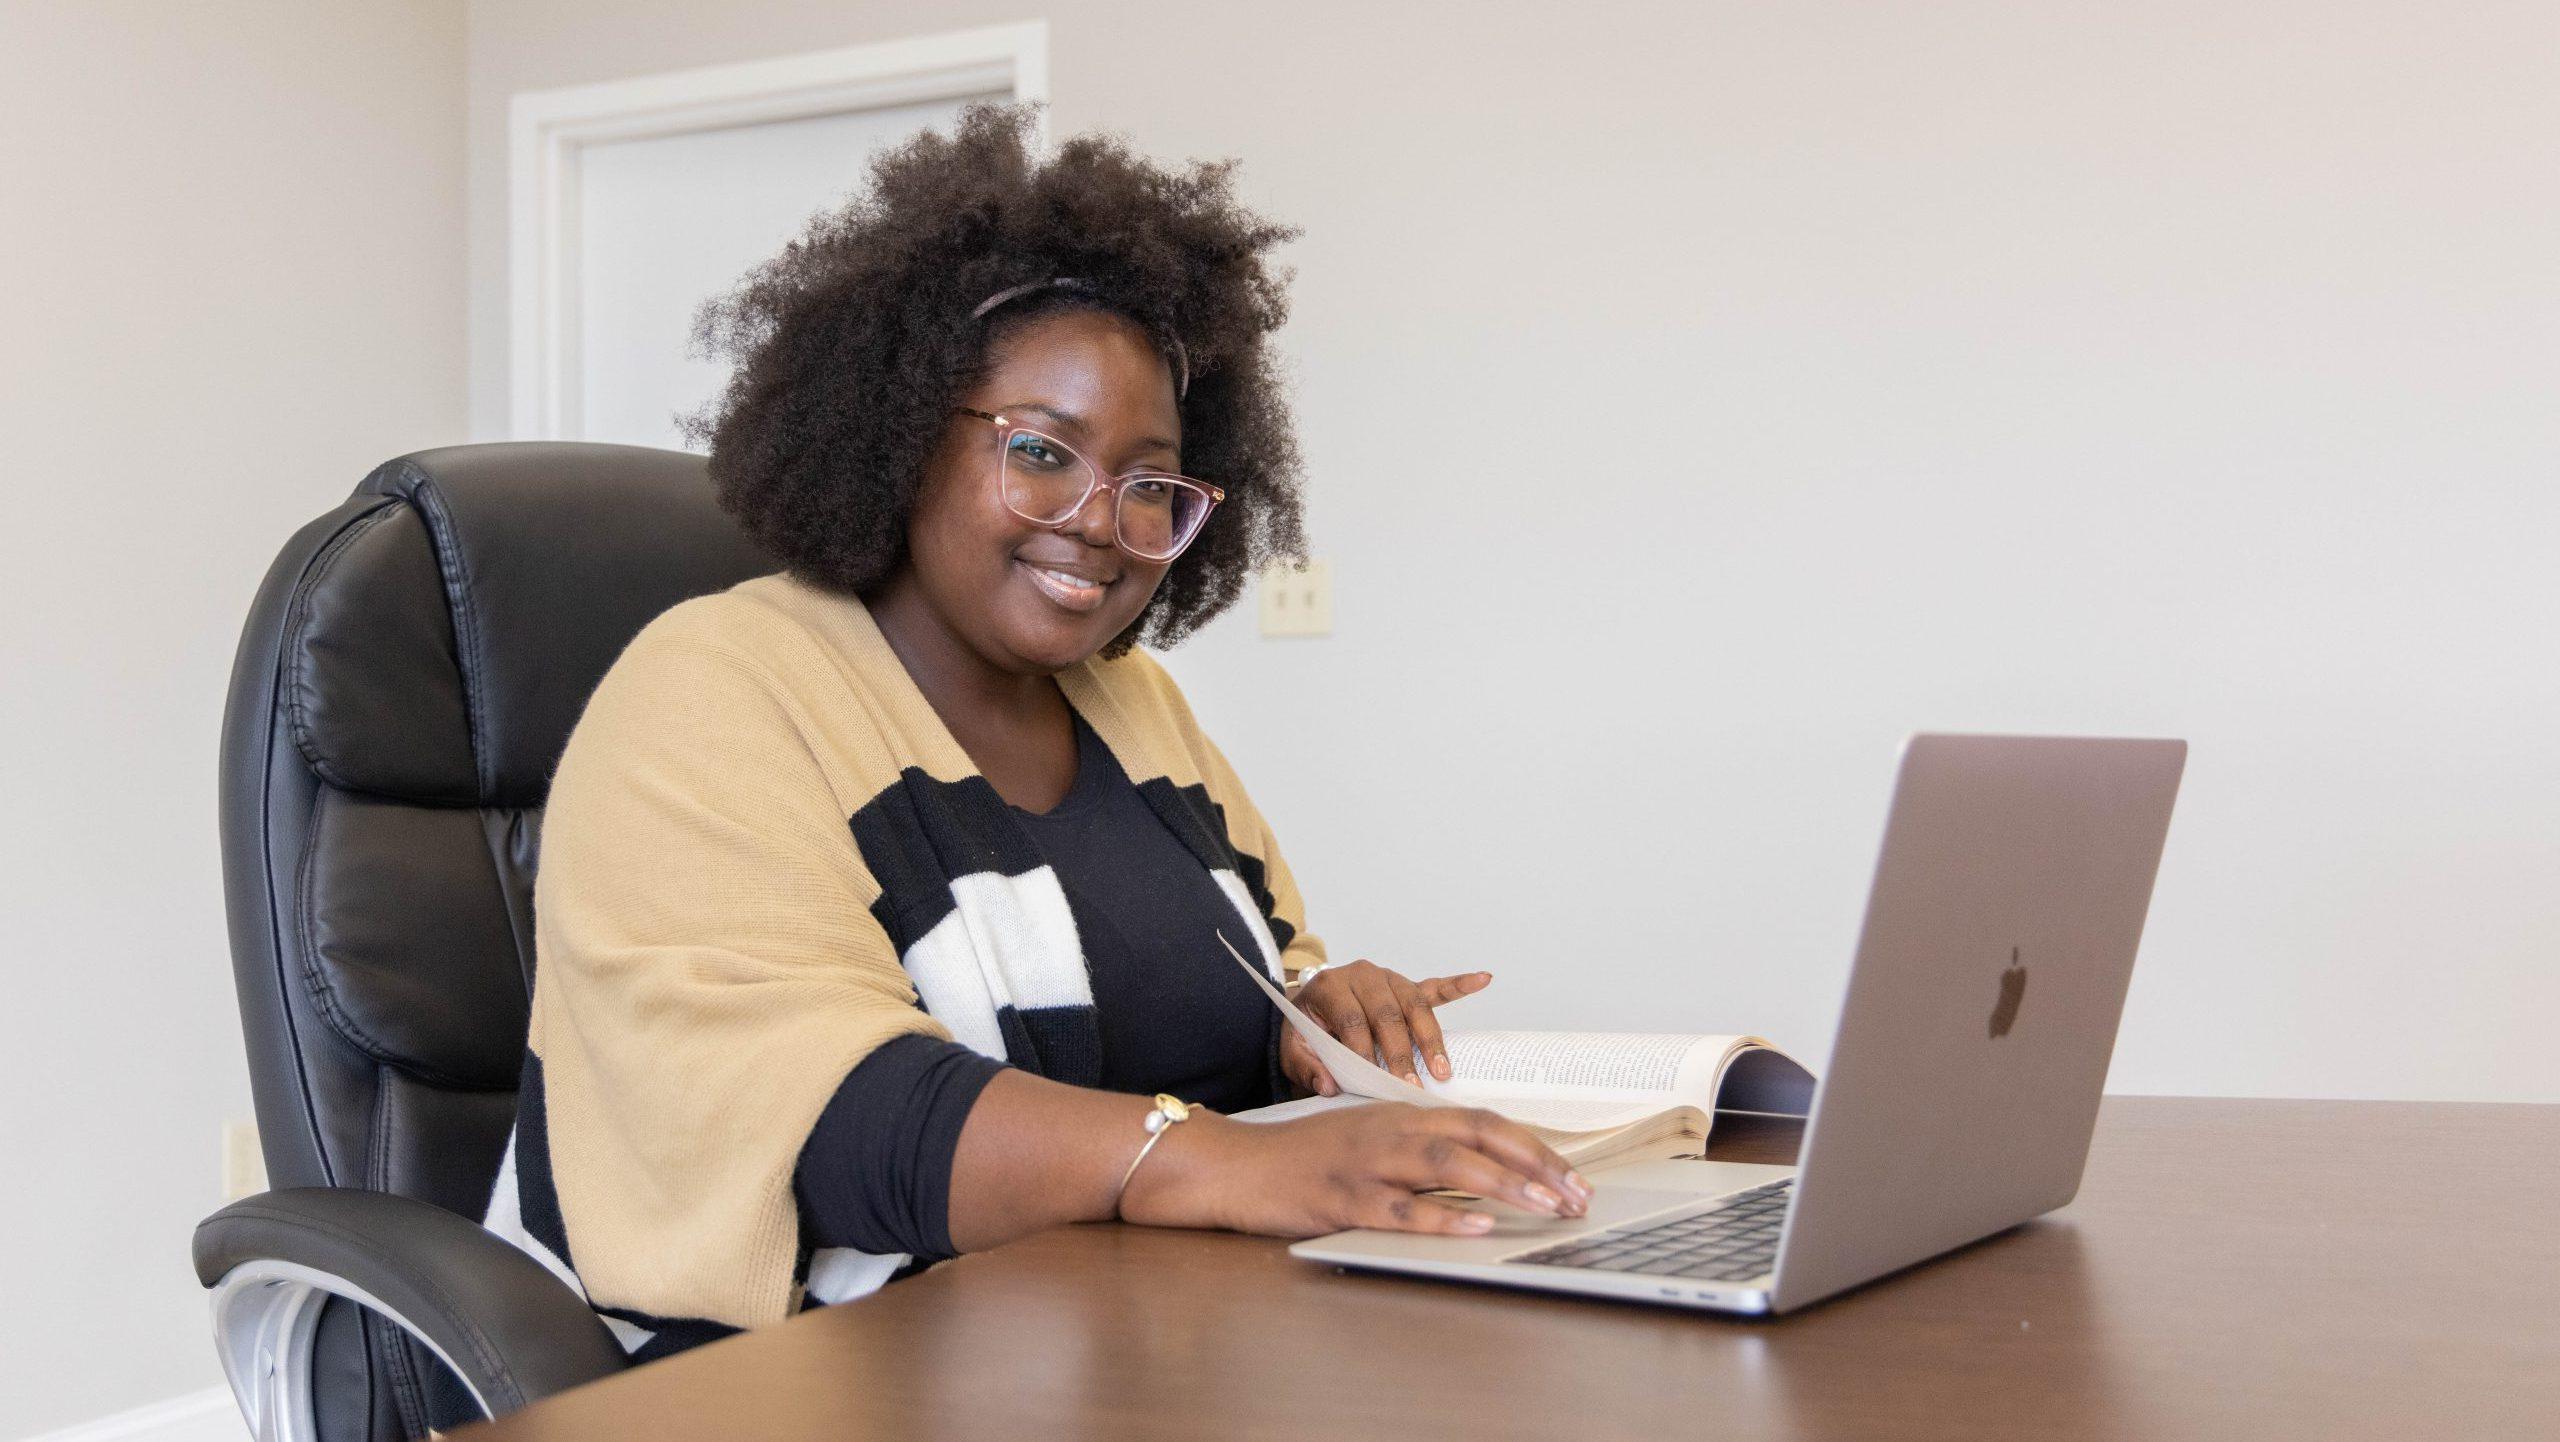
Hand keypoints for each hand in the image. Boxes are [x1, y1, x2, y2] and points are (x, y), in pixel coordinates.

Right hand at [1121, 1102, 1591, 1236]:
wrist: (1238, 1164)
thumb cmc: (1307, 1156)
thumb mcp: (1370, 1136)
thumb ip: (1420, 1145)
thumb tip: (1480, 1166)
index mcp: (1403, 1114)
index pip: (1485, 1122)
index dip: (1533, 1147)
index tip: (1570, 1175)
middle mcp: (1394, 1131)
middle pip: (1481, 1137)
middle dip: (1537, 1166)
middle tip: (1576, 1196)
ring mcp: (1370, 1164)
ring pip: (1450, 1165)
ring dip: (1505, 1185)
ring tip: (1546, 1206)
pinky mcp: (1345, 1198)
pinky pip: (1403, 1207)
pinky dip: (1444, 1215)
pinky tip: (1477, 1225)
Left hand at [1285, 960, 1491, 1091]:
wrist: (1309, 1008)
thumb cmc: (1305, 1031)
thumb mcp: (1292, 1050)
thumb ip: (1305, 1067)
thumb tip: (1329, 1086)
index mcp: (1330, 986)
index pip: (1352, 1021)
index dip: (1364, 1052)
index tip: (1374, 1082)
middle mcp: (1362, 975)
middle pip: (1387, 1014)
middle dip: (1401, 1053)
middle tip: (1411, 1086)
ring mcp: (1388, 979)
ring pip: (1415, 1006)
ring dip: (1430, 1039)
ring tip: (1442, 1070)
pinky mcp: (1406, 987)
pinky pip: (1435, 987)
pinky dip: (1459, 984)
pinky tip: (1483, 979)